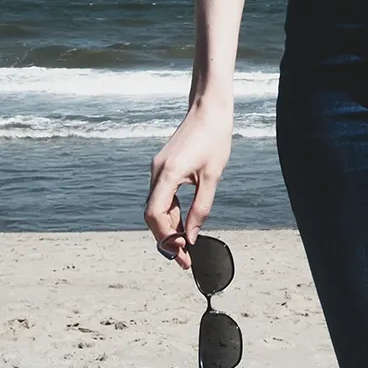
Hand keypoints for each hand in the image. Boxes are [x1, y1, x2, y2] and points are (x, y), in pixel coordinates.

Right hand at [145, 100, 232, 269]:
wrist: (210, 107)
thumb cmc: (215, 137)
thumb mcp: (212, 176)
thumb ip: (200, 208)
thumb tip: (191, 237)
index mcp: (167, 173)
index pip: (155, 215)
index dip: (165, 237)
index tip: (182, 253)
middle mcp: (157, 172)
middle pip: (152, 215)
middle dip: (166, 239)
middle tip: (185, 260)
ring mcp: (158, 169)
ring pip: (156, 207)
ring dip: (169, 228)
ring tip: (187, 248)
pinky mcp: (164, 167)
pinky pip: (162, 197)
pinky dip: (171, 213)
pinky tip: (184, 225)